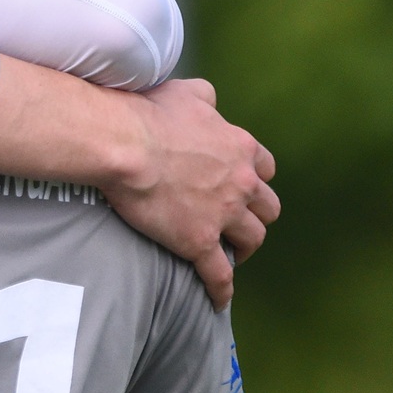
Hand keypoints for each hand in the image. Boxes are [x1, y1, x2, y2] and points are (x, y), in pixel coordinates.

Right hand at [104, 79, 278, 307]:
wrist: (124, 144)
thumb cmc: (147, 112)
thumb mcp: (184, 90)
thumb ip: (205, 96)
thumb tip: (210, 97)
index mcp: (239, 147)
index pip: (265, 168)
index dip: (254, 180)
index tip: (241, 188)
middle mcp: (240, 182)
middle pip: (268, 207)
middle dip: (255, 216)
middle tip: (238, 224)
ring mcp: (223, 214)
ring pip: (252, 240)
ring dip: (244, 249)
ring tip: (231, 257)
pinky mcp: (199, 241)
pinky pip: (219, 274)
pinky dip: (222, 289)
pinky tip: (218, 301)